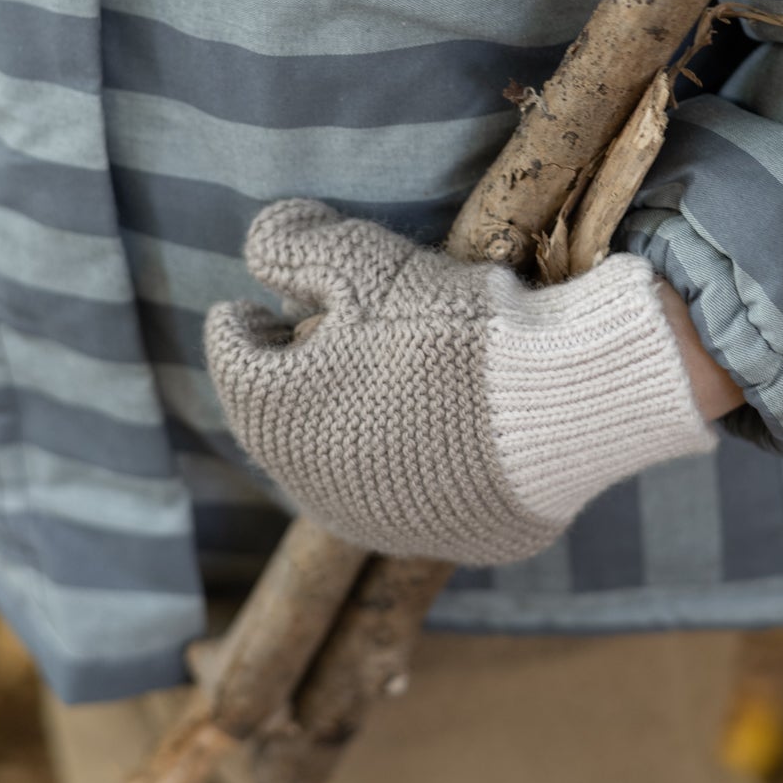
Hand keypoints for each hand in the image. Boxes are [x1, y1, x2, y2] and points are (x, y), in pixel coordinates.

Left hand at [205, 200, 716, 564]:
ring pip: (333, 466)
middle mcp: (308, 482)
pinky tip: (427, 432)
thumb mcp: (361, 261)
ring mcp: (373, 520)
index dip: (238, 326)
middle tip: (309, 341)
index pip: (231, 360)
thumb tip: (260, 244)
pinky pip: (400, 497)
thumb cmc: (445, 329)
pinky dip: (398, 462)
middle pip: (277, 421)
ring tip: (369, 385)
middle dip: (286, 378)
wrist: (551, 406)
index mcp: (275, 413)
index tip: (247, 309)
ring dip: (337, 426)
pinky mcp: (434, 540)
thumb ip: (290, 242)